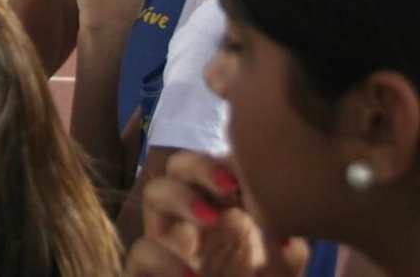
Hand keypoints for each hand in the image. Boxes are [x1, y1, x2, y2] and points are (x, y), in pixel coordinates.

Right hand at [126, 151, 310, 276]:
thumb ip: (287, 254)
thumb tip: (284, 230)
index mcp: (217, 217)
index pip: (211, 170)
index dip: (225, 163)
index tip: (251, 181)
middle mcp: (186, 224)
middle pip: (175, 168)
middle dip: (197, 167)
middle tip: (230, 187)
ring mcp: (162, 245)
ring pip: (152, 194)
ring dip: (182, 199)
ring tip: (212, 220)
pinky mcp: (142, 273)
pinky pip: (141, 252)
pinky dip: (167, 261)